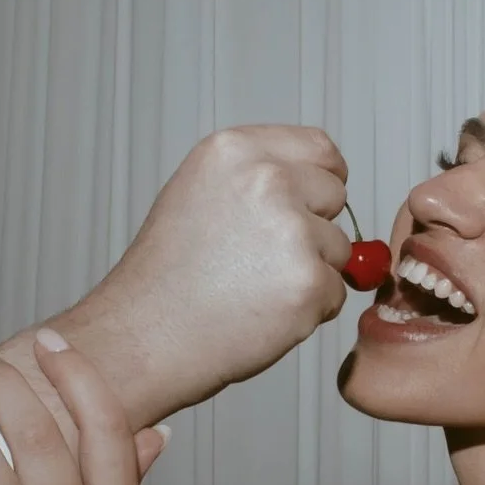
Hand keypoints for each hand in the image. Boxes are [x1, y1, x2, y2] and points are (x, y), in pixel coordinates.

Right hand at [10, 125, 351, 431]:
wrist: (145, 336)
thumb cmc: (166, 278)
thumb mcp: (198, 193)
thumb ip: (256, 178)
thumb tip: (316, 184)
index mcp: (236, 151)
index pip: (319, 148)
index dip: (323, 178)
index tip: (314, 201)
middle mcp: (267, 180)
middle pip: (335, 196)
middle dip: (315, 227)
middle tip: (262, 259)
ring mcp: (292, 231)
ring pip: (339, 249)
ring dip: (311, 272)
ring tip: (253, 288)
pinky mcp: (308, 281)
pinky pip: (335, 293)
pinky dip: (310, 310)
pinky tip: (262, 312)